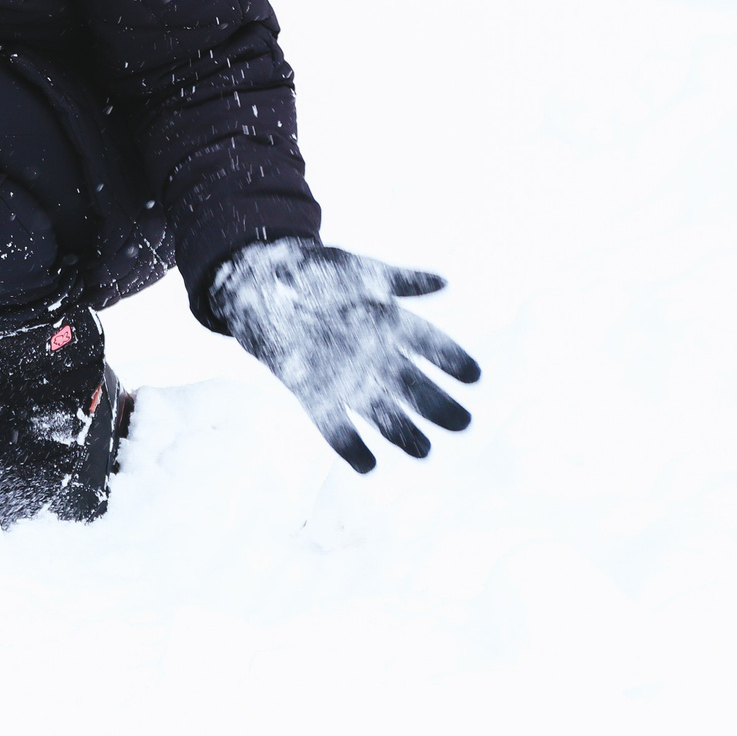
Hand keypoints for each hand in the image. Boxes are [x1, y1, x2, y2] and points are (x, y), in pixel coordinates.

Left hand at [212, 239, 480, 471]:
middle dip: (436, 406)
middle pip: (412, 385)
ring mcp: (346, 376)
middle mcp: (373, 355)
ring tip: (422, 451)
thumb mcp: (358, 270)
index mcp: (390, 323)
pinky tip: (367, 465)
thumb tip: (441, 283)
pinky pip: (334, 423)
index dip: (451, 360)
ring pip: (381, 409)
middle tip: (461, 424)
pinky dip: (349, 444)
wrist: (262, 284)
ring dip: (401, 432)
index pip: (430, 344)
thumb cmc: (318, 273)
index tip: (474, 376)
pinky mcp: (313, 392)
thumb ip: (398, 280)